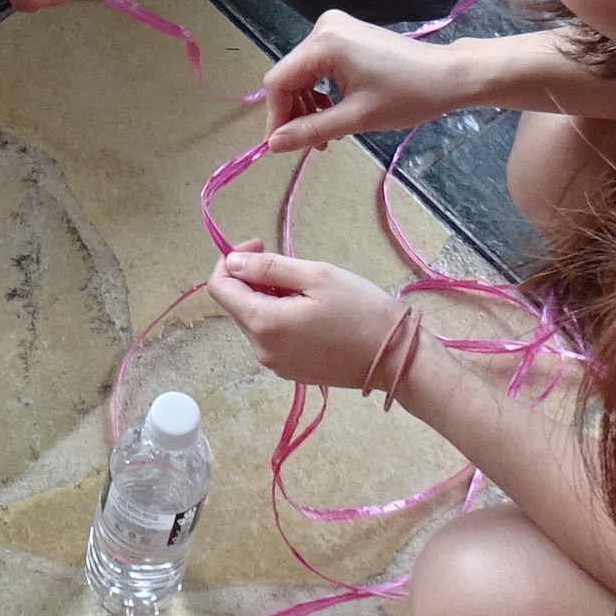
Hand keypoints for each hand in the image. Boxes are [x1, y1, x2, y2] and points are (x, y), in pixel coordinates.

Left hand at [208, 248, 402, 389]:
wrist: (396, 358)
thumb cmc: (361, 310)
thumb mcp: (316, 276)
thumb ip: (268, 267)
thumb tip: (232, 262)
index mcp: (263, 324)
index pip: (219, 288)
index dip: (231, 260)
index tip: (259, 244)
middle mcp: (261, 350)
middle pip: (236, 305)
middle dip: (252, 279)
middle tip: (291, 266)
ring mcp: (275, 365)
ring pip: (254, 321)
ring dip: (267, 298)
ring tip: (306, 290)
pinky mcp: (290, 372)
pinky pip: (271, 337)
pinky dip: (279, 318)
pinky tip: (310, 312)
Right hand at [256, 10, 472, 150]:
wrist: (449, 76)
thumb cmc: (409, 95)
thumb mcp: (356, 118)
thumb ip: (310, 130)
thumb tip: (273, 144)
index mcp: (324, 43)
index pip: (279, 81)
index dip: (276, 116)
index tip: (281, 145)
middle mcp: (324, 28)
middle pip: (290, 76)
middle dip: (295, 112)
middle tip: (312, 144)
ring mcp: (336, 28)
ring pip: (303, 73)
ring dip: (309, 105)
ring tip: (327, 133)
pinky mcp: (347, 35)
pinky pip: (319, 66)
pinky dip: (321, 91)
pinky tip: (334, 111)